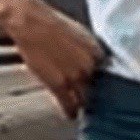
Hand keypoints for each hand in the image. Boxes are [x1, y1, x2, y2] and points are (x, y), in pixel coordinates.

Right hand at [5, 0, 104, 118]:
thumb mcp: (81, 34)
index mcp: (96, 52)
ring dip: (84, 103)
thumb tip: (95, 58)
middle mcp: (89, 66)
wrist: (32, 24)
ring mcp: (74, 77)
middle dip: (96, 92)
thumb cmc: (53, 24)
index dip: (103, 77)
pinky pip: (68, 103)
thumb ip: (90, 49)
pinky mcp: (58, 85)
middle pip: (97, 86)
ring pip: (85, 98)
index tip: (102, 83)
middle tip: (94, 98)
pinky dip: (71, 111)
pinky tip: (72, 115)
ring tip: (83, 108)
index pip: (107, 70)